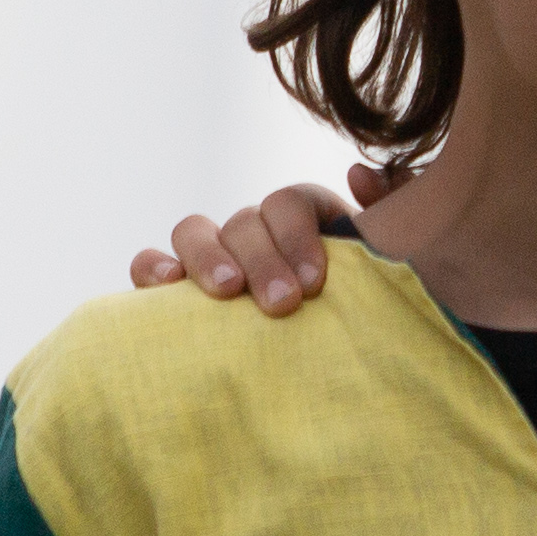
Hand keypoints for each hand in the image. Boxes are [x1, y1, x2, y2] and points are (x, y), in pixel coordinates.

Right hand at [128, 168, 384, 313]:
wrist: (334, 360)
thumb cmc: (359, 309)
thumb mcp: (386, 265)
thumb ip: (386, 215)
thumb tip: (360, 175)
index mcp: (301, 219)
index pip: (290, 202)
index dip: (298, 236)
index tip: (315, 283)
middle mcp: (253, 231)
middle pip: (244, 221)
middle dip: (262, 259)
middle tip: (282, 304)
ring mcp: (211, 256)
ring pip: (194, 232)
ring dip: (207, 257)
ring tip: (227, 292)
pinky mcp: (175, 290)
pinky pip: (149, 266)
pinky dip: (152, 268)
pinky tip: (168, 286)